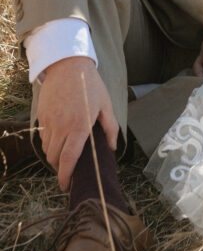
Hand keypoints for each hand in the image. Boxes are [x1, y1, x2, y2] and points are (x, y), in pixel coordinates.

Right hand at [36, 56, 117, 190]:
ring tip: (64, 154)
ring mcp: (49, 122)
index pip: (68, 159)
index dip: (66, 176)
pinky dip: (49, 143)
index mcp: (79, 126)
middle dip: (60, 168)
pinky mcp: (41, 117)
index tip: (66, 185)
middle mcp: (61, 127)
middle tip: (68, 170)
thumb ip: (110, 128)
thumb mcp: (106, 104)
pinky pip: (42, 137)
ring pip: (47, 150)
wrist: (68, 65)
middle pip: (55, 158)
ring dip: (54, 156)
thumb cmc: (90, 85)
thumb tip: (112, 148)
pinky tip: (58, 138)